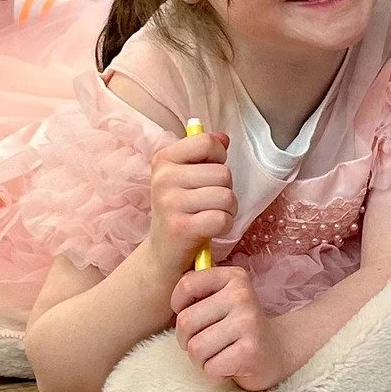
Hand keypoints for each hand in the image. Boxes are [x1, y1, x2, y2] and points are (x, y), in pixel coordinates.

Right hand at [145, 130, 234, 271]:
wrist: (163, 253)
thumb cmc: (181, 210)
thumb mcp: (186, 177)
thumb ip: (204, 154)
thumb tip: (224, 138)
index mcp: (163, 159)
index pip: (206, 142)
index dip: (218, 157)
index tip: (208, 173)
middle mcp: (163, 178)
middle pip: (223, 173)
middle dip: (225, 189)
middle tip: (207, 203)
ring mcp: (170, 203)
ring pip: (226, 196)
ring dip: (227, 209)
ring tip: (209, 215)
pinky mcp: (181, 228)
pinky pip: (222, 218)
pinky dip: (224, 226)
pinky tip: (210, 229)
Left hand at [172, 265, 289, 390]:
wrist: (275, 353)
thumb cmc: (237, 328)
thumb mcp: (221, 299)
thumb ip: (198, 290)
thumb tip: (166, 288)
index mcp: (234, 277)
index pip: (186, 284)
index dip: (179, 306)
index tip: (194, 317)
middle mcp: (242, 295)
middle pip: (185, 321)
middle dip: (188, 340)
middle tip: (207, 343)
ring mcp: (248, 322)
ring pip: (195, 348)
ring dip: (201, 359)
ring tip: (219, 354)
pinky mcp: (250, 351)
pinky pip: (210, 367)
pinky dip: (215, 373)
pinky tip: (230, 366)